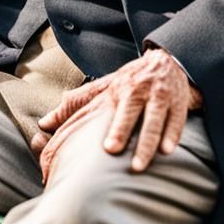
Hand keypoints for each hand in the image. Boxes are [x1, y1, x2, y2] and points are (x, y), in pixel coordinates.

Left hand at [31, 48, 202, 184]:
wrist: (167, 60)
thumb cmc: (130, 81)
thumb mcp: (103, 88)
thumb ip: (74, 104)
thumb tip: (43, 123)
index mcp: (119, 88)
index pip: (113, 108)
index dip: (112, 128)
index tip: (106, 148)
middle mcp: (140, 90)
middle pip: (132, 111)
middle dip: (125, 131)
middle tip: (116, 153)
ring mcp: (161, 96)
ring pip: (157, 118)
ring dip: (150, 140)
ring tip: (143, 163)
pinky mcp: (180, 103)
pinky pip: (177, 120)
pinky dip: (173, 135)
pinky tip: (168, 151)